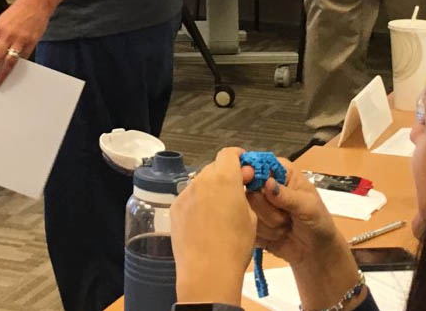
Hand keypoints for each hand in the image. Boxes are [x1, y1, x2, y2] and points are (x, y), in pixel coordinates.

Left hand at [0, 0, 52, 86]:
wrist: (36, 3)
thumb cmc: (18, 11)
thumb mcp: (2, 21)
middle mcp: (7, 35)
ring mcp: (20, 40)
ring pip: (9, 62)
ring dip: (2, 74)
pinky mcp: (31, 42)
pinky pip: (23, 58)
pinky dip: (17, 67)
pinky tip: (13, 74)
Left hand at [170, 147, 257, 304]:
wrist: (206, 272)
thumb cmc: (235, 245)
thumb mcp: (251, 217)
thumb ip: (245, 193)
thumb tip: (243, 180)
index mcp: (224, 178)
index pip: (229, 153)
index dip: (239, 157)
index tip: (245, 167)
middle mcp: (201, 180)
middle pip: (214, 167)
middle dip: (225, 175)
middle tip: (235, 191)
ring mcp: (185, 194)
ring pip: (200, 182)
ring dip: (210, 189)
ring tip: (219, 210)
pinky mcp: (174, 208)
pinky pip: (189, 197)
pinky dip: (197, 202)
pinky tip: (203, 221)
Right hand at [249, 164, 364, 309]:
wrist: (316, 252)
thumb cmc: (318, 222)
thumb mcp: (309, 207)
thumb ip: (288, 196)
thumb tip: (268, 183)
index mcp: (279, 172)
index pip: (256, 165)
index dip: (252, 175)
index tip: (262, 190)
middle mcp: (264, 185)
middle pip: (249, 192)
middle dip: (268, 210)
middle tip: (287, 217)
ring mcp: (256, 205)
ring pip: (248, 212)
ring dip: (270, 225)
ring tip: (285, 227)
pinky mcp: (251, 223)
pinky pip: (246, 228)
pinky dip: (264, 236)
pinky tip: (276, 236)